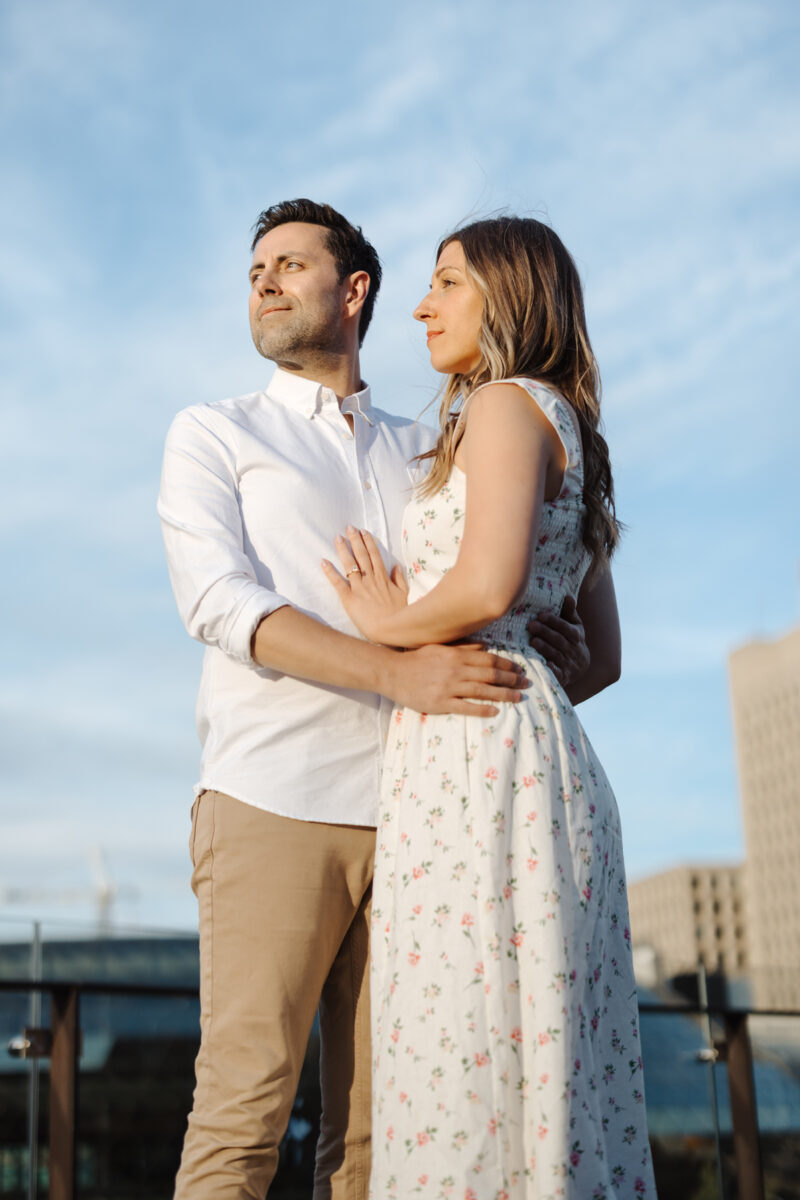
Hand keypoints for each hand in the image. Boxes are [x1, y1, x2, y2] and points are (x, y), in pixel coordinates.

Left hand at [322, 527, 408, 641]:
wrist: (392, 629)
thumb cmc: (400, 614)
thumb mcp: (404, 594)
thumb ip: (399, 579)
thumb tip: (396, 566)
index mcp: (383, 577)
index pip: (374, 555)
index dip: (368, 542)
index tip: (363, 531)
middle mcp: (370, 578)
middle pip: (361, 555)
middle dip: (355, 540)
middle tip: (348, 527)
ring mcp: (359, 587)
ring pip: (349, 564)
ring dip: (343, 550)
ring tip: (337, 538)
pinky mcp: (350, 598)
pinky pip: (338, 582)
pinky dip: (330, 572)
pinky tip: (323, 561)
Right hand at [388, 642, 528, 716]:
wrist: (392, 673)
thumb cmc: (417, 660)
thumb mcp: (440, 647)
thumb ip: (463, 647)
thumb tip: (486, 646)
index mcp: (456, 655)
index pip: (489, 659)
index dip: (507, 664)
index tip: (520, 669)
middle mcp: (455, 669)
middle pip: (490, 674)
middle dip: (511, 679)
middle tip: (526, 683)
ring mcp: (448, 687)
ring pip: (482, 690)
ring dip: (503, 694)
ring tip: (518, 697)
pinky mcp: (440, 702)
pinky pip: (466, 706)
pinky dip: (482, 708)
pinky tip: (495, 711)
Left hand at [527, 595, 589, 686]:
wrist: (580, 667)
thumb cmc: (572, 640)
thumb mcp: (574, 626)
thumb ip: (569, 612)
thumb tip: (568, 596)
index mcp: (577, 636)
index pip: (567, 628)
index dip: (555, 621)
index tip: (541, 615)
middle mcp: (575, 650)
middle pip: (560, 641)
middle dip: (546, 632)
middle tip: (531, 625)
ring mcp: (570, 664)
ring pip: (557, 655)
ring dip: (545, 648)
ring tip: (532, 641)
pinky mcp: (564, 677)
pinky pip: (559, 674)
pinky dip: (552, 669)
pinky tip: (544, 663)